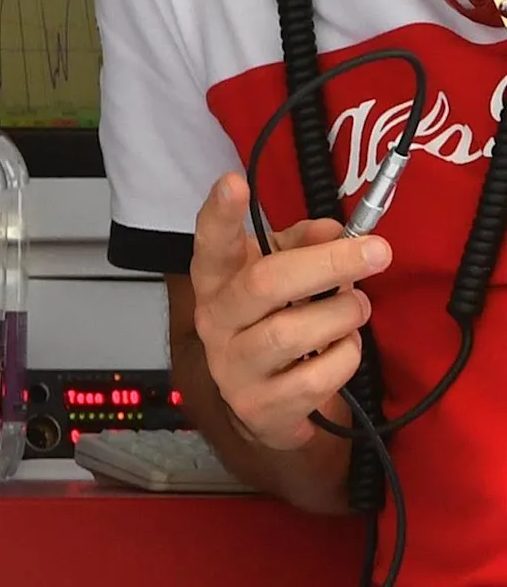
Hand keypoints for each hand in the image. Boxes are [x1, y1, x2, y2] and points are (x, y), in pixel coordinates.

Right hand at [190, 173, 388, 450]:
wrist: (263, 404)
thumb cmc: (273, 322)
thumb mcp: (283, 276)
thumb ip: (305, 246)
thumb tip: (336, 231)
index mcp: (216, 281)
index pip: (210, 243)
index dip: (219, 214)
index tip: (234, 181)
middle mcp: (215, 321)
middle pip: (265, 283)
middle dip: (328, 263)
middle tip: (376, 252)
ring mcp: (234, 366)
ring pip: (292, 332)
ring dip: (343, 314)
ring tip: (358, 307)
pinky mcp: (261, 405)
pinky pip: (316, 376)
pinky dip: (345, 356)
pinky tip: (343, 349)